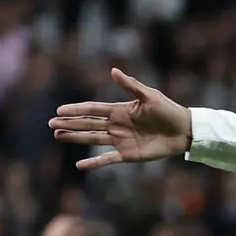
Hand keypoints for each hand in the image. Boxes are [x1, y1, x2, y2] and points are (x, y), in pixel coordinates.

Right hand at [49, 68, 192, 169]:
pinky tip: (79, 165)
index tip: (59, 110)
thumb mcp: (149, 96)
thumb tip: (113, 71)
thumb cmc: (168, 110)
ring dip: (75, 138)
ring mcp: (121, 141)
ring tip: (58, 136)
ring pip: (93, 139)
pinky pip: (107, 159)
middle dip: (70, 123)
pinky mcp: (128, 155)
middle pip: (88, 124)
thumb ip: (130, 85)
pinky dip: (94, 163)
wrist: (184, 130)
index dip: (76, 109)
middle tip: (51, 123)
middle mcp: (117, 125)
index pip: (93, 109)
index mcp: (120, 110)